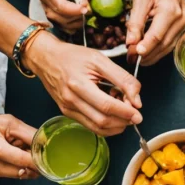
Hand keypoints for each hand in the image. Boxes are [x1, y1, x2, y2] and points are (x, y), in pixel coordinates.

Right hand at [23, 32, 141, 135]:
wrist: (45, 58)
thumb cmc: (73, 56)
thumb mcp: (101, 59)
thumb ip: (122, 78)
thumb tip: (137, 100)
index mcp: (78, 83)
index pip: (107, 106)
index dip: (126, 112)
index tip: (139, 112)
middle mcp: (71, 99)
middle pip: (102, 120)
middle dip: (123, 121)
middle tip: (135, 115)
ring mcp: (67, 108)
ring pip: (97, 128)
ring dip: (116, 126)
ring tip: (125, 115)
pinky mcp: (67, 112)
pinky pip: (90, 126)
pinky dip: (106, 125)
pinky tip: (113, 116)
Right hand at [34, 0, 88, 32]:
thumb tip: (84, 1)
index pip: (62, 7)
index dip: (75, 10)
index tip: (86, 8)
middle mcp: (46, 6)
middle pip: (64, 19)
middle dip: (79, 16)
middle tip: (87, 8)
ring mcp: (48, 13)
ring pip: (65, 26)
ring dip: (78, 21)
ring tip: (84, 12)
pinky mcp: (52, 18)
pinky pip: (64, 28)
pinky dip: (74, 26)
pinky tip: (81, 19)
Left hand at [126, 0, 184, 65]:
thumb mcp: (140, 0)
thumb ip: (135, 22)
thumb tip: (131, 42)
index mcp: (170, 10)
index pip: (157, 35)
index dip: (145, 47)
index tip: (134, 54)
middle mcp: (181, 20)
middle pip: (163, 44)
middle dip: (146, 54)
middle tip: (131, 59)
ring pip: (168, 48)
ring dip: (152, 55)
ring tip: (138, 59)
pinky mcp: (184, 30)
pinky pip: (171, 45)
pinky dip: (159, 51)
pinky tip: (149, 53)